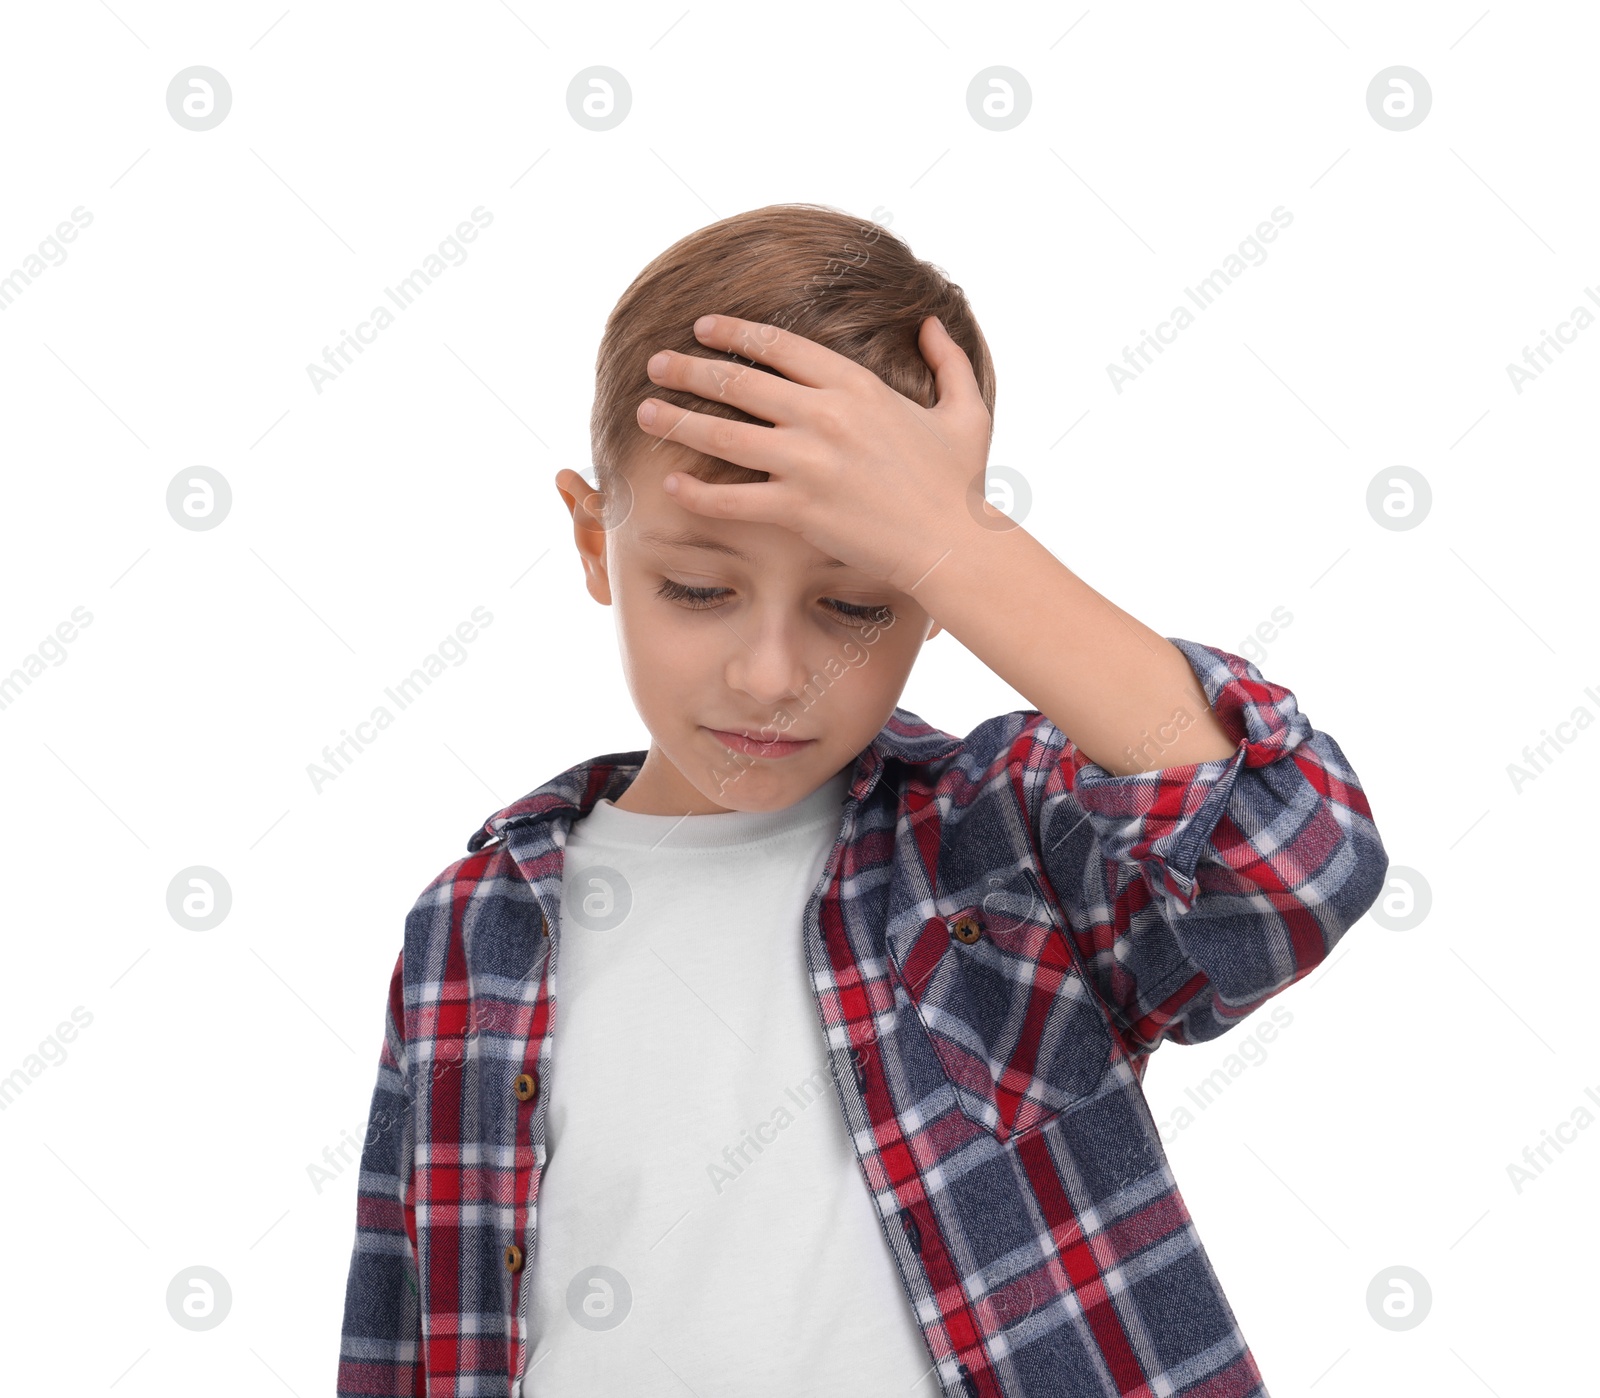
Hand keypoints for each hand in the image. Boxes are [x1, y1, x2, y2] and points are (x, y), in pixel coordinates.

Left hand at [634, 313, 993, 593]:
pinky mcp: (797, 509)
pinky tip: (671, 484)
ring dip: (678, 420)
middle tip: (655, 362)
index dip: (735, 332)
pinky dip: (697, 492)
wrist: (952, 543)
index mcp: (856, 386)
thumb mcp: (966, 411)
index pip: (779, 345)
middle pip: (738, 382)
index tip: (703, 327)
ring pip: (723, 434)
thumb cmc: (959, 484)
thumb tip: (931, 322)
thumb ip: (949, 360)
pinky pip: (732, 499)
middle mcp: (824, 416)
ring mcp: (807, 463)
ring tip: (644, 412)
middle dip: (689, 369)